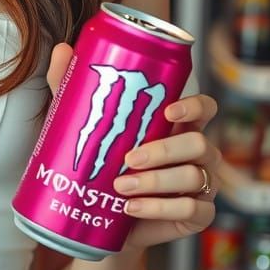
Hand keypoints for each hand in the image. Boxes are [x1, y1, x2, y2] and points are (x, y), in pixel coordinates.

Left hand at [46, 42, 220, 252]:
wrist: (101, 219)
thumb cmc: (101, 163)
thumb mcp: (85, 124)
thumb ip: (75, 87)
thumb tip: (64, 49)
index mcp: (179, 125)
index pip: (206, 108)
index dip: (196, 106)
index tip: (168, 109)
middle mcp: (198, 153)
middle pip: (200, 143)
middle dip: (165, 150)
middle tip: (128, 157)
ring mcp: (203, 185)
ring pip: (194, 177)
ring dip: (156, 182)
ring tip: (121, 186)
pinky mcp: (199, 215)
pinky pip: (192, 210)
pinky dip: (160, 208)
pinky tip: (133, 207)